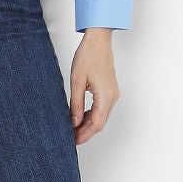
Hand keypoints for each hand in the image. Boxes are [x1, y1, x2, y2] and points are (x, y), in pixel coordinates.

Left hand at [70, 28, 119, 144]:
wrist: (98, 40)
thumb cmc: (88, 55)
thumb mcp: (77, 81)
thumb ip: (76, 104)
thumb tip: (74, 122)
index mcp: (105, 96)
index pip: (96, 124)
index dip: (85, 135)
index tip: (73, 141)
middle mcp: (112, 97)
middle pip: (100, 123)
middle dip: (85, 132)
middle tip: (70, 137)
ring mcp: (112, 94)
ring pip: (101, 117)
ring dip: (88, 124)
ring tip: (72, 128)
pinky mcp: (110, 90)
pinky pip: (101, 109)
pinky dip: (91, 115)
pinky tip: (80, 117)